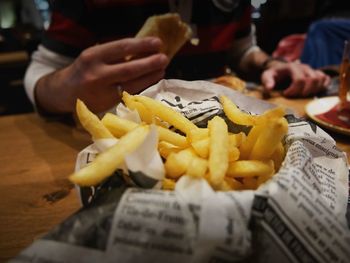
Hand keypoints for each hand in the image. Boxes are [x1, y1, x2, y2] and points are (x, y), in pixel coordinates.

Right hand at [36, 37, 168, 113]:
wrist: (65, 93)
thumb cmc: (84, 70)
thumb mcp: (94, 56)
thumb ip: (114, 54)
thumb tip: (144, 50)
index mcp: (93, 56)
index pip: (122, 48)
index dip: (142, 45)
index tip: (157, 43)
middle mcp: (97, 74)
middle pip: (130, 68)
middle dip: (150, 63)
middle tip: (164, 58)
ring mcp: (102, 91)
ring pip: (132, 84)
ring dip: (150, 76)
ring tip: (162, 69)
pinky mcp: (108, 104)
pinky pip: (130, 93)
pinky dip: (143, 86)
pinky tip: (152, 80)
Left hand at [261, 61, 330, 96]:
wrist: (281, 69)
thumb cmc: (274, 74)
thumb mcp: (266, 76)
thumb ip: (267, 81)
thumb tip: (269, 88)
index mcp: (292, 67)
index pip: (300, 80)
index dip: (294, 90)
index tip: (286, 94)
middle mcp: (305, 67)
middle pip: (312, 80)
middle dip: (304, 92)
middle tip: (295, 96)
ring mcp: (312, 70)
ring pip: (320, 80)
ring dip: (313, 91)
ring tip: (302, 95)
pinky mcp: (317, 74)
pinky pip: (326, 79)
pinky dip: (322, 87)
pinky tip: (312, 92)